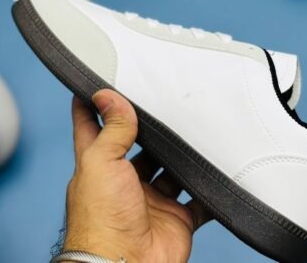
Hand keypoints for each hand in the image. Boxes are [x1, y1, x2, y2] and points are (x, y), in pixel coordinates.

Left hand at [63, 89, 211, 262]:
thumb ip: (111, 129)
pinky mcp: (175, 217)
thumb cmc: (101, 221)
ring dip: (182, 158)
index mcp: (100, 165)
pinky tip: (214, 172)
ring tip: (195, 134)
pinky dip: (207, 190)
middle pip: (138, 147)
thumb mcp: (102, 162)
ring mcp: (151, 199)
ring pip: (171, 170)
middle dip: (151, 131)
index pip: (92, 127)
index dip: (94, 106)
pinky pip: (197, 200)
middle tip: (165, 108)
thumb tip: (107, 95)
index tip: (98, 84)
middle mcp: (124, 181)